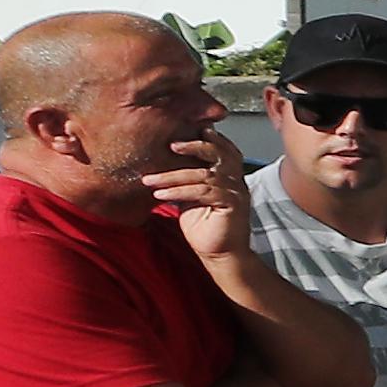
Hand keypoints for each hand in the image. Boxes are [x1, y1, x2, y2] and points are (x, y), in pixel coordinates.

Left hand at [148, 127, 258, 262]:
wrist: (219, 254)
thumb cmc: (204, 227)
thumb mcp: (192, 197)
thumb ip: (188, 180)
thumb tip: (165, 164)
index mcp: (229, 176)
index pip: (224, 150)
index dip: (209, 139)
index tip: (187, 133)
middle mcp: (236, 181)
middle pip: (220, 154)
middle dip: (195, 146)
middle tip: (171, 145)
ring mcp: (236, 192)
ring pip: (204, 175)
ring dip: (173, 176)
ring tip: (150, 180)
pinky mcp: (232, 205)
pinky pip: (203, 192)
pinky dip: (179, 192)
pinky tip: (161, 194)